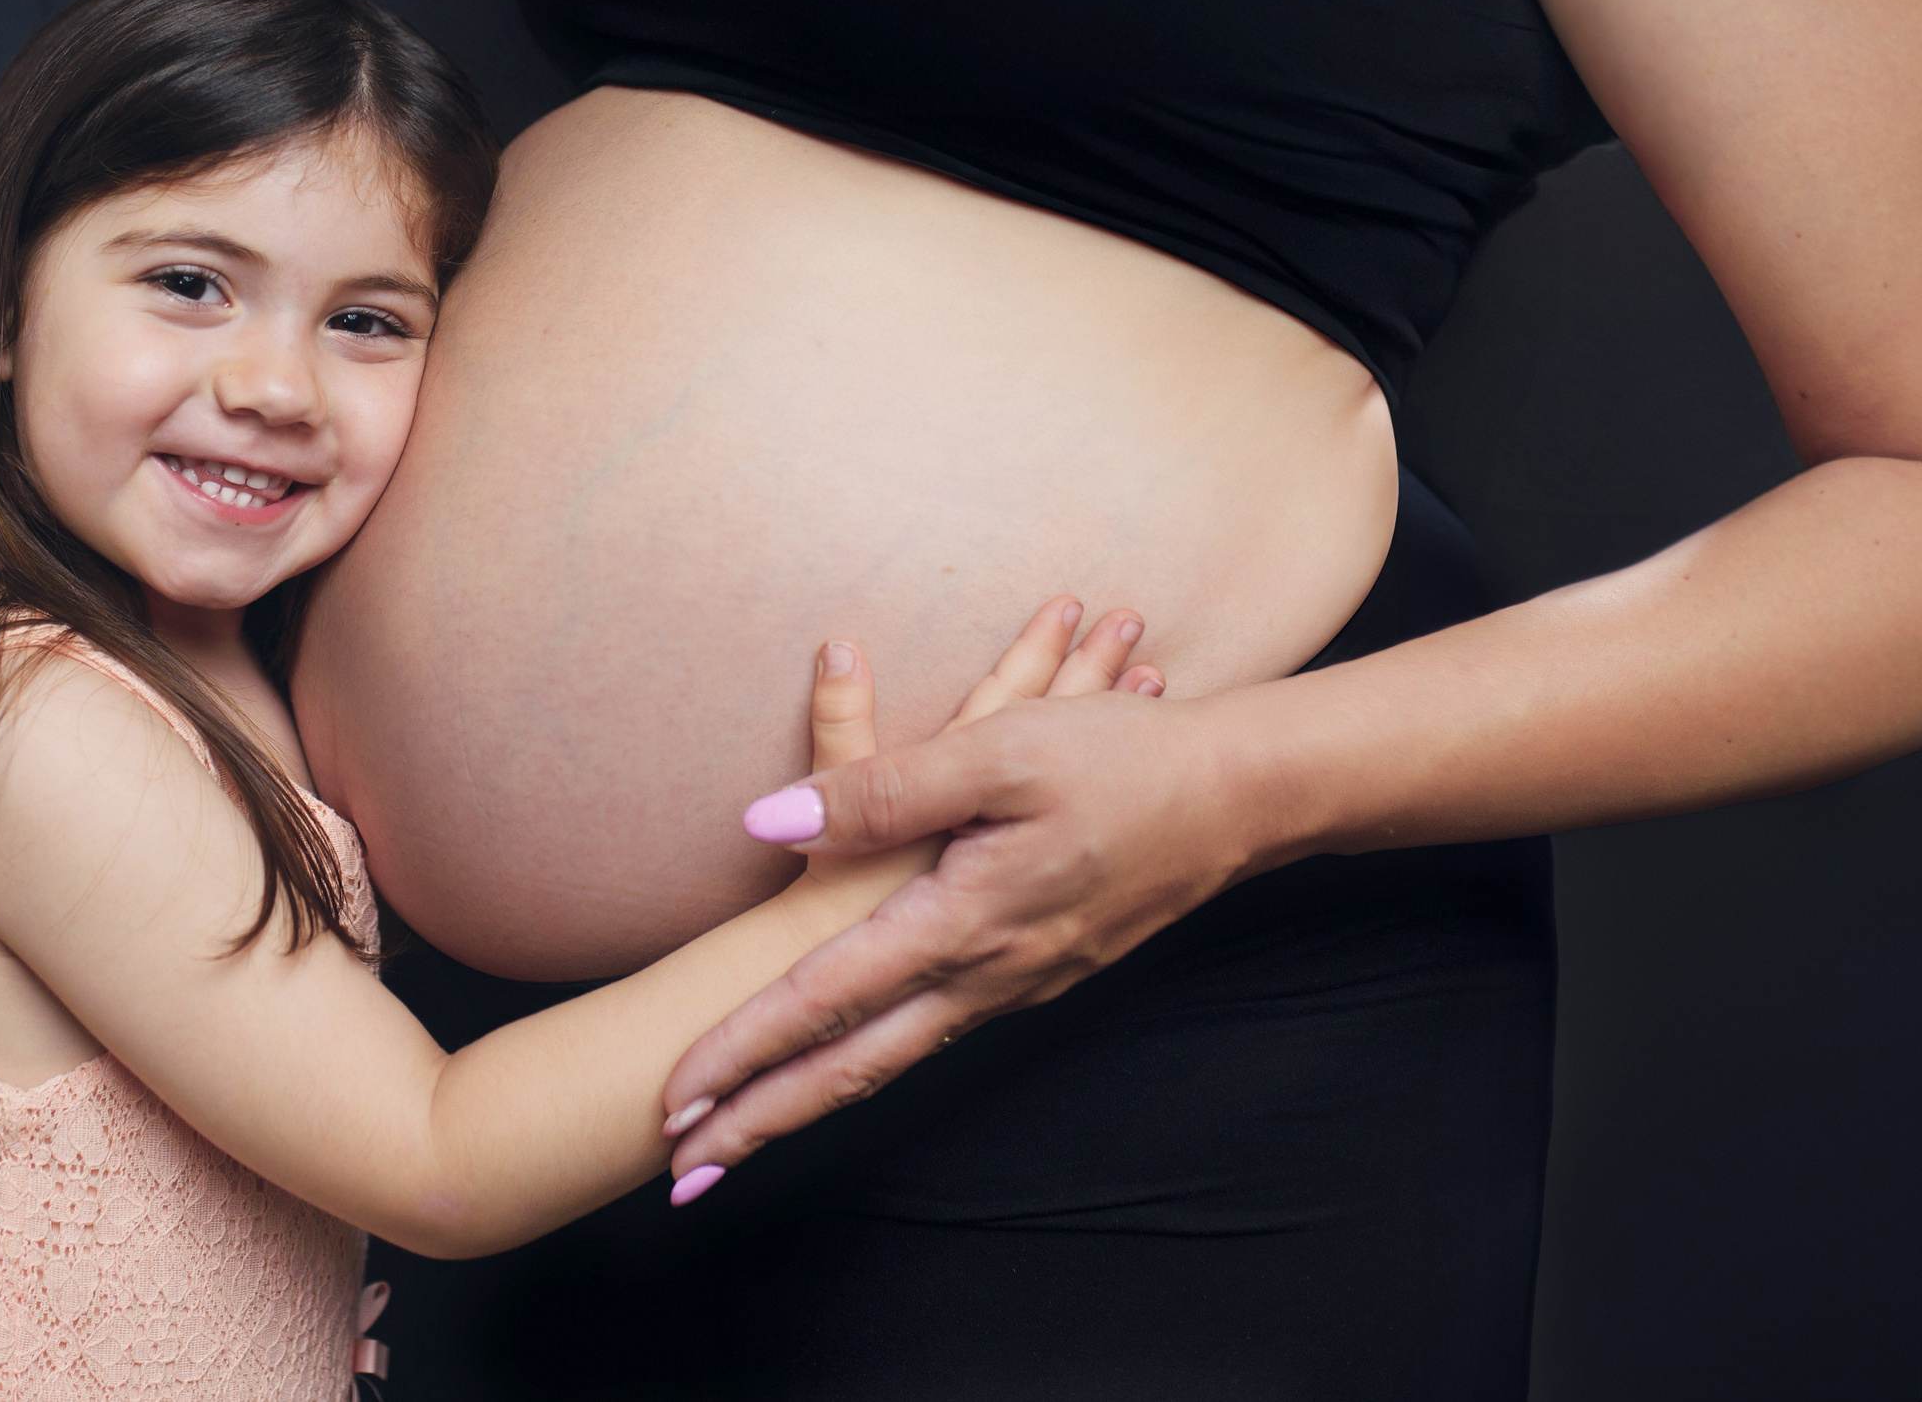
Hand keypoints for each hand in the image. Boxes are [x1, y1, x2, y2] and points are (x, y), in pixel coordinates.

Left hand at [664, 597, 1167, 1159]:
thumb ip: (883, 787)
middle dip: (764, 1120)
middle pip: (852, 1069)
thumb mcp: (998, 752)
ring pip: (893, 1060)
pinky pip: (934, 1034)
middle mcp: (985, 975)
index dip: (745, 1052)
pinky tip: (848, 1063)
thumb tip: (769, 819)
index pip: (825, 1001)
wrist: (1243, 798)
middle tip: (684, 1169)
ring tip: (746, 1128)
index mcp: (962, 923)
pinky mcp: (1038, 972)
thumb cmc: (1123, 761)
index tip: (677, 1103)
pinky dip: (872, 1062)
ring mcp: (1017, 984)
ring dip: (811, 1097)